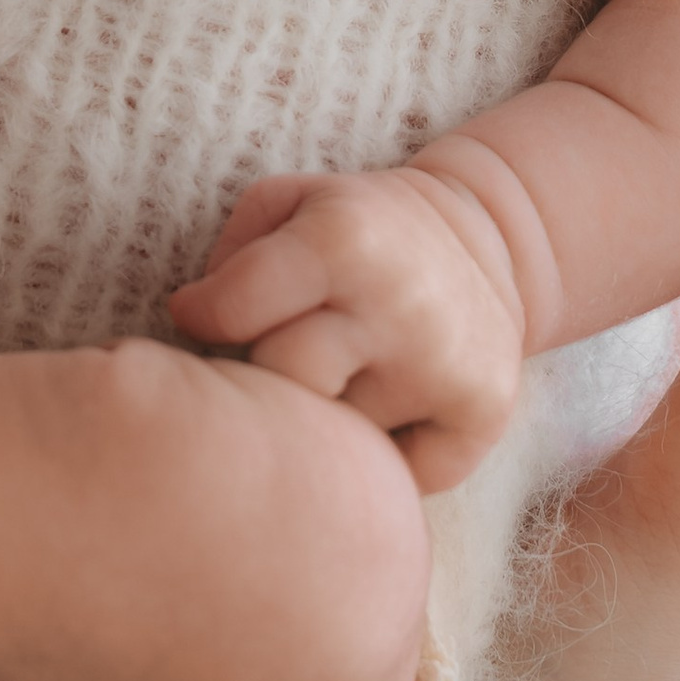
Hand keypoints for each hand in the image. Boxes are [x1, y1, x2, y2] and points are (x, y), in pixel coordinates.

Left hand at [167, 164, 527, 492]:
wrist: (487, 237)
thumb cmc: (359, 228)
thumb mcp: (290, 202)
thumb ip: (229, 255)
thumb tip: (192, 323)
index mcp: (341, 240)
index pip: (231, 312)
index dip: (205, 320)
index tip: (207, 319)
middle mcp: (396, 303)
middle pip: (281, 383)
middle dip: (267, 376)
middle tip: (280, 359)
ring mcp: (442, 364)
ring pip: (337, 439)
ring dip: (326, 422)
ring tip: (338, 382)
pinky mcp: (480, 414)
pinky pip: (398, 478)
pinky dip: (383, 461)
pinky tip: (389, 413)